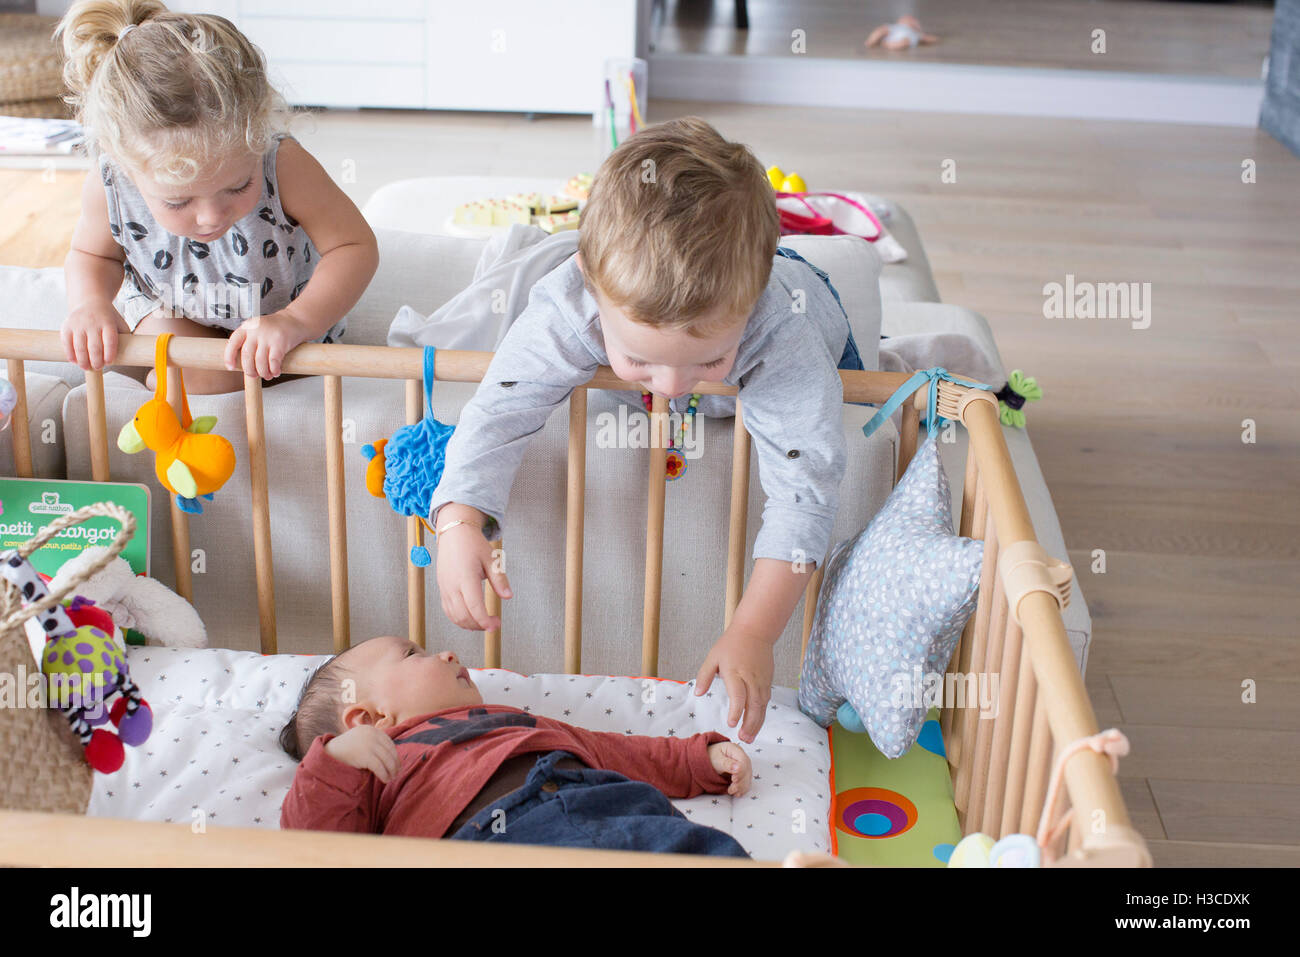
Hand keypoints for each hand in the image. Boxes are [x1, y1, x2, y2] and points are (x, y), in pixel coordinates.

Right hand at [61, 300, 124, 370]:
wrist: (91, 301)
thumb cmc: (108, 318)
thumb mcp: (120, 323)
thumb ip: (125, 336)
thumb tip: (132, 354)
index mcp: (108, 323)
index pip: (110, 341)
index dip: (109, 353)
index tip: (109, 362)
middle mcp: (93, 323)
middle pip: (94, 346)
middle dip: (96, 360)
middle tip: (97, 367)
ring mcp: (78, 324)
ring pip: (79, 346)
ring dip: (82, 360)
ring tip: (86, 367)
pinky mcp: (67, 326)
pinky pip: (66, 342)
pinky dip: (70, 353)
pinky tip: (74, 361)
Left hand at [223, 310, 307, 379]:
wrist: (295, 320)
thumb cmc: (274, 328)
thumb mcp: (257, 329)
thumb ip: (248, 341)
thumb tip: (241, 364)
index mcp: (247, 327)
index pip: (233, 343)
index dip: (229, 357)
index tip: (230, 367)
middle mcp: (255, 330)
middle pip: (247, 355)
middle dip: (249, 370)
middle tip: (253, 375)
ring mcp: (268, 336)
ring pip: (260, 361)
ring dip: (263, 372)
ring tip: (267, 376)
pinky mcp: (280, 342)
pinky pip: (273, 361)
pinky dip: (274, 370)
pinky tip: (276, 372)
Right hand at [324, 726, 399, 781]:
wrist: (329, 753)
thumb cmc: (346, 749)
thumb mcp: (361, 740)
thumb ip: (374, 743)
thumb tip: (392, 756)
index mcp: (371, 730)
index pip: (388, 743)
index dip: (394, 754)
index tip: (397, 763)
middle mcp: (372, 735)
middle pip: (389, 751)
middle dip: (395, 763)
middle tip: (397, 772)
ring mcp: (369, 744)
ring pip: (387, 760)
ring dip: (391, 770)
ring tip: (391, 778)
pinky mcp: (365, 755)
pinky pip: (380, 767)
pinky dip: (384, 774)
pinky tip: (385, 780)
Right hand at [435, 514, 511, 630]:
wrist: (454, 534)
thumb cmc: (473, 545)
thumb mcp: (491, 559)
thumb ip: (499, 579)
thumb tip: (508, 596)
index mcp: (465, 577)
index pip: (474, 606)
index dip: (484, 620)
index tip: (495, 625)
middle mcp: (452, 585)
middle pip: (463, 615)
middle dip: (479, 625)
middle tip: (494, 623)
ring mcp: (445, 588)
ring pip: (454, 616)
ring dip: (470, 624)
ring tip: (485, 622)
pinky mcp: (442, 589)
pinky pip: (448, 611)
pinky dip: (459, 619)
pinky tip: (472, 618)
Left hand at [694, 630, 773, 743]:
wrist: (756, 631)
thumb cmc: (731, 644)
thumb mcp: (713, 657)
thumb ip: (704, 676)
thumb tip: (698, 694)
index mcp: (735, 672)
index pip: (738, 695)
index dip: (736, 711)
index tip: (731, 723)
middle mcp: (751, 678)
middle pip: (753, 705)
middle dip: (749, 724)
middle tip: (743, 739)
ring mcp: (761, 680)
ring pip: (762, 706)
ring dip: (757, 723)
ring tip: (749, 738)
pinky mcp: (768, 682)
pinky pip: (766, 701)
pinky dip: (762, 715)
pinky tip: (756, 725)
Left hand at [708, 741, 751, 796]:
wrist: (708, 759)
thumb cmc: (711, 756)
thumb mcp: (716, 759)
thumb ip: (726, 763)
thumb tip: (738, 768)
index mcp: (735, 750)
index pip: (743, 761)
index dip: (741, 771)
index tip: (734, 779)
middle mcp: (742, 757)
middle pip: (747, 770)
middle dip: (741, 782)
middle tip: (732, 788)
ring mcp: (743, 766)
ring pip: (748, 777)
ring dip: (741, 787)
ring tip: (731, 791)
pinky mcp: (743, 774)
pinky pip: (746, 782)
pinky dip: (742, 789)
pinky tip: (736, 793)